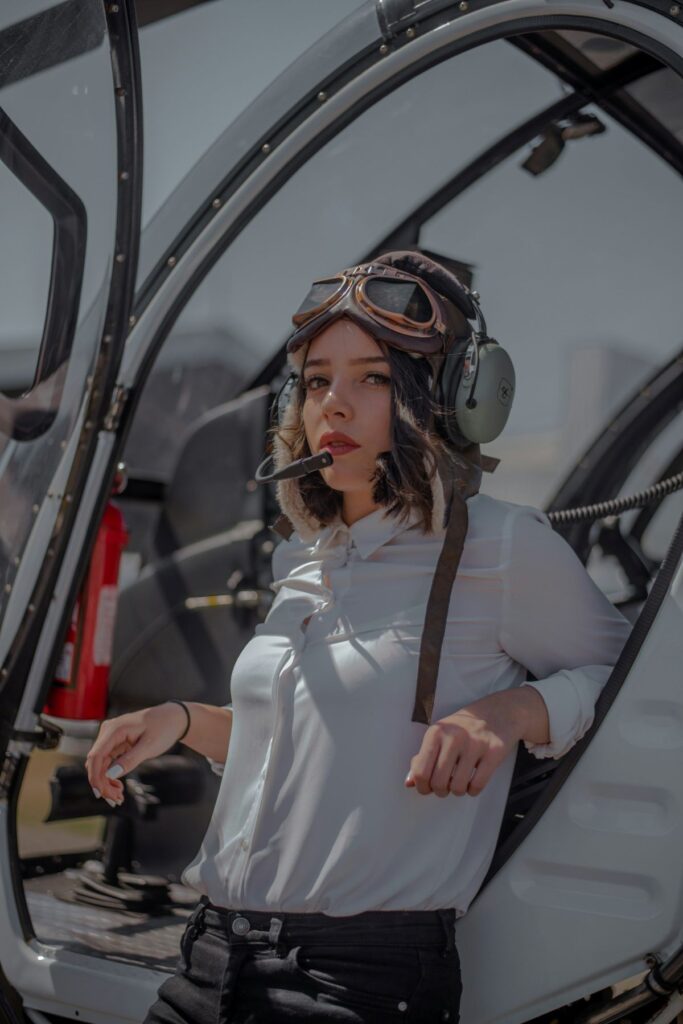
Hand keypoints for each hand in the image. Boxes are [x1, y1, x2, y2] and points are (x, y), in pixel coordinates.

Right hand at [85, 702, 188, 805]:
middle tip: (116, 800)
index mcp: (114, 729)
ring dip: (106, 782)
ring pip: (101, 765)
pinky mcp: (115, 744)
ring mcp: (110, 738)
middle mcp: (108, 732)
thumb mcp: (150, 746)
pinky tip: (118, 786)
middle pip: (96, 762)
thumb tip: (110, 774)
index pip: (96, 756)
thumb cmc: (163, 728)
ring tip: (119, 797)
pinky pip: (108, 762)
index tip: (101, 794)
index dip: (95, 776)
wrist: (173, 718)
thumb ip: (130, 760)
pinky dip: (111, 776)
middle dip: (102, 783)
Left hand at [405, 688, 546, 797]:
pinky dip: (473, 790)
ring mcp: (475, 744)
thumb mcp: (440, 735)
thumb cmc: (464, 727)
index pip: (420, 771)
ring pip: (458, 787)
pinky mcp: (494, 751)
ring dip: (458, 791)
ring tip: (460, 782)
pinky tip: (474, 781)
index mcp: (436, 733)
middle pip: (438, 782)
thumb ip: (423, 758)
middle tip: (446, 786)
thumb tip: (409, 783)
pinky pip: (477, 785)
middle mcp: (454, 737)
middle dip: (441, 791)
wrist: (499, 711)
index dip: (422, 787)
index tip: (428, 788)